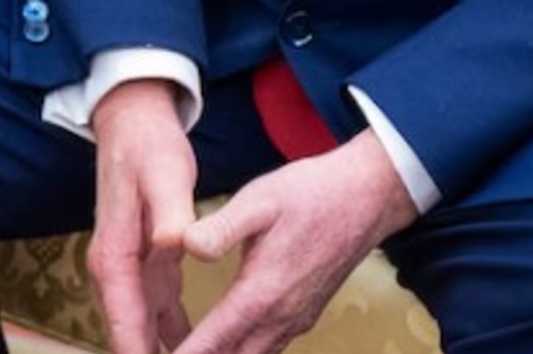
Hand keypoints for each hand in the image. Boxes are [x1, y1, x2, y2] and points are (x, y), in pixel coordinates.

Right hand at [91, 80, 199, 353]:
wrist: (134, 120)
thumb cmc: (149, 147)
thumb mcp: (166, 174)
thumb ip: (172, 210)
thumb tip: (175, 242)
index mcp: (115, 258)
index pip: (125, 326)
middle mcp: (115, 270)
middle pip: (130, 335)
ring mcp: (129, 267)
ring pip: (142, 326)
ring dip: (161, 350)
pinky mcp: (146, 260)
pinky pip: (157, 308)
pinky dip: (171, 330)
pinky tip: (194, 347)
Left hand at [173, 130, 419, 353]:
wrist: (368, 196)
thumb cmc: (313, 193)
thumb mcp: (261, 199)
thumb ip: (221, 226)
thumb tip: (185, 245)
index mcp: (261, 293)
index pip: (210, 346)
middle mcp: (279, 318)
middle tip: (164, 353)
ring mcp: (294, 321)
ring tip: (189, 352)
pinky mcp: (303, 316)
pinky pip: (266, 350)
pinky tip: (225, 346)